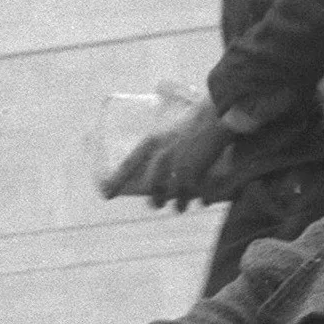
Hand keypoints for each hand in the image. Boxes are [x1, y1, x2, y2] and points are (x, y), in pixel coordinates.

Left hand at [100, 98, 226, 211]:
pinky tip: (197, 203)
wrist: (218, 115)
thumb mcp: (171, 129)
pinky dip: (191, 201)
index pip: (128, 165)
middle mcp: (161, 155)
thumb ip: (163, 145)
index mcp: (153, 142)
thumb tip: (158, 160)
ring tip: (179, 208)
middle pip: (152, 186)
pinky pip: (188, 194)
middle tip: (156, 205)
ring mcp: (177, 165)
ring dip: (175, 203)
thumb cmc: (197, 118)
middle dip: (155, 199)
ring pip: (169, 193)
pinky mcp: (193, 172)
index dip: (116, 181)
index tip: (106, 193)